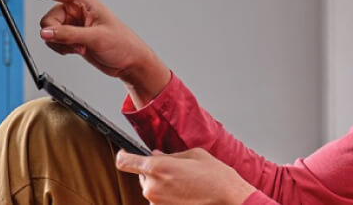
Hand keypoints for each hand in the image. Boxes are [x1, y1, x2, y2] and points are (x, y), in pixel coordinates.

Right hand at [8, 0, 170, 105]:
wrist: (128, 60)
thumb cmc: (121, 44)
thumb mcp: (95, 39)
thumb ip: (68, 35)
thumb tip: (45, 33)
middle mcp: (75, 8)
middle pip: (47, 19)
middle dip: (57, 35)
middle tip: (76, 44)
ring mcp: (72, 22)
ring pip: (48, 32)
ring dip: (61, 44)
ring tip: (81, 47)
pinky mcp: (71, 34)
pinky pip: (53, 41)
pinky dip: (62, 49)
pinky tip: (78, 50)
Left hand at [116, 148, 256, 204]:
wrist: (228, 199)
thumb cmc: (215, 176)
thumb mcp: (194, 155)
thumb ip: (170, 155)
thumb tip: (156, 155)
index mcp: (157, 168)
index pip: (125, 161)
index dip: (124, 155)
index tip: (125, 153)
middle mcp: (152, 187)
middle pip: (141, 174)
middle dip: (153, 170)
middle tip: (174, 169)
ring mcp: (156, 203)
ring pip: (151, 188)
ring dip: (161, 184)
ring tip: (184, 182)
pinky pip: (159, 200)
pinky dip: (167, 195)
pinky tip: (185, 192)